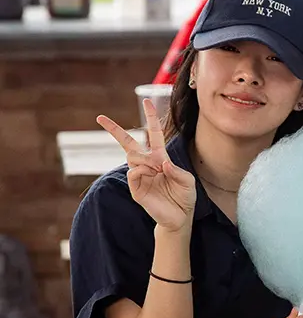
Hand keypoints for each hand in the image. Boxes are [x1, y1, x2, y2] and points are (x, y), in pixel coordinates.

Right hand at [97, 99, 195, 231]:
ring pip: (132, 157)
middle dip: (114, 130)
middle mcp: (148, 164)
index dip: (151, 118)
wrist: (180, 217)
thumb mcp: (187, 180)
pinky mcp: (135, 188)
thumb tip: (160, 163)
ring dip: (146, 160)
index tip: (147, 101)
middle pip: (128, 143)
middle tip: (100, 117)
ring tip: (157, 170)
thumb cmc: (185, 196)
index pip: (154, 134)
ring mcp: (140, 176)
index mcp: (161, 158)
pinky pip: (132, 172)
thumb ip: (177, 170)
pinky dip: (142, 170)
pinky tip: (152, 175)